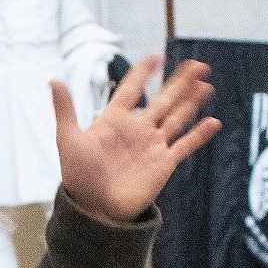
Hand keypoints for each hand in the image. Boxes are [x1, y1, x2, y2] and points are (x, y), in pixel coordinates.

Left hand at [53, 55, 218, 222]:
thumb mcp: (68, 140)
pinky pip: (185, 145)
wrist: (95, 210)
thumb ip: (65, 109)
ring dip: (192, 101)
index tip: (155, 57)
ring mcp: (151, 146)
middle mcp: (136, 130)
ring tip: (206, 83)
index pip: (132, 89)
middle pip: (163, 99)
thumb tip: (54, 80)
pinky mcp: (163, 164)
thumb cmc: (78, 178)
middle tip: (197, 64)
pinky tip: (213, 122)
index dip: (143, 73)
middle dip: (179, 81)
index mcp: (114, 120)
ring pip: (177, 117)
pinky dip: (199, 134)